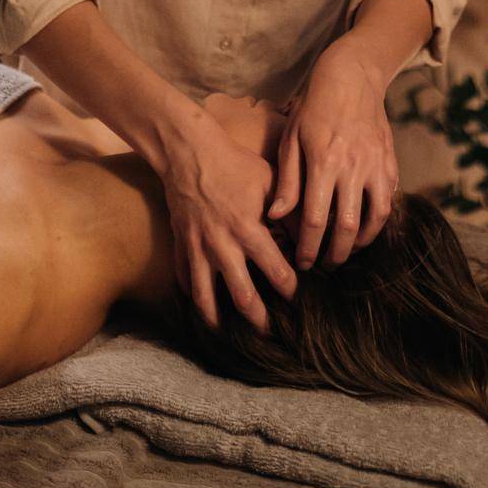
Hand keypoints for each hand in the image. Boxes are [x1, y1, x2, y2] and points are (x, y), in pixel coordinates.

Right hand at [157, 105, 298, 333]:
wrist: (189, 153)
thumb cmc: (234, 164)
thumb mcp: (269, 180)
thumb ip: (287, 209)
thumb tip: (308, 232)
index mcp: (248, 229)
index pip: (275, 270)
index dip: (289, 288)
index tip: (298, 297)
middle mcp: (222, 245)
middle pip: (242, 296)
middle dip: (259, 319)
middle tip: (271, 333)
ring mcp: (197, 249)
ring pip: (206, 298)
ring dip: (219, 320)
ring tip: (229, 335)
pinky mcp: (180, 246)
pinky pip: (185, 280)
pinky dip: (193, 297)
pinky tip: (203, 307)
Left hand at [267, 40, 398, 270]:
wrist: (351, 77)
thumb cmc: (314, 108)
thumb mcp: (291, 139)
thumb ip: (287, 181)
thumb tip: (276, 217)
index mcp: (323, 162)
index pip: (315, 219)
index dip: (308, 248)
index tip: (303, 263)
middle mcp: (353, 166)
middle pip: (347, 226)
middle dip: (335, 254)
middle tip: (326, 265)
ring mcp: (376, 164)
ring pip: (376, 217)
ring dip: (362, 241)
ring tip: (348, 248)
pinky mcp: (390, 161)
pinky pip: (389, 198)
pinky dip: (379, 218)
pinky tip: (365, 223)